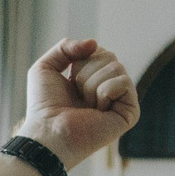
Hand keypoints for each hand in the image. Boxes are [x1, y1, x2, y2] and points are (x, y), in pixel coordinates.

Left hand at [17, 38, 138, 169]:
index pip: (98, 51)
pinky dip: (104, 92)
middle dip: (85, 71)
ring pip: (116, 67)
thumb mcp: (45, 67)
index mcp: (93, 79)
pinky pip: (124, 82)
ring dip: (91, 84)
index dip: (80, 60)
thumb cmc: (44, 105)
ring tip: (85, 105)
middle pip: (109, 56)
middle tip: (76, 95)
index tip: (69, 81)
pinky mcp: (130, 112)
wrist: (48, 131)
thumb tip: (94, 43)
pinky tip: (97, 110)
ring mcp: (120, 100)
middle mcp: (109, 88)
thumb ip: (65, 47)